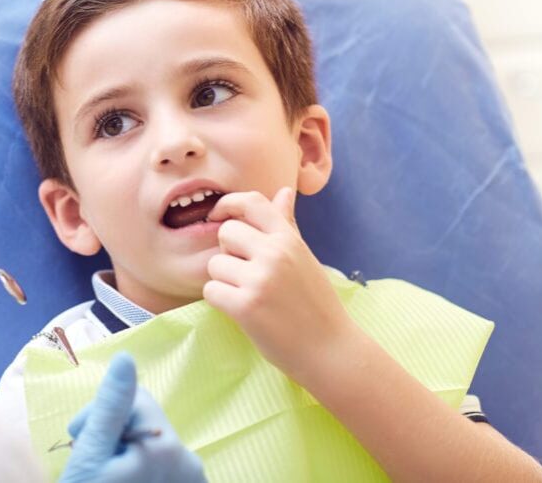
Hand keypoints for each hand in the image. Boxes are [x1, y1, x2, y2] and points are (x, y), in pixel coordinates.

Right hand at [60, 353, 205, 482]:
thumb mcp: (90, 457)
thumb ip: (110, 408)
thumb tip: (126, 359)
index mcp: (166, 445)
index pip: (132, 398)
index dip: (101, 414)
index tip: (82, 442)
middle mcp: (189, 462)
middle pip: (145, 422)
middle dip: (114, 437)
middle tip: (92, 466)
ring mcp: (192, 482)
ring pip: (151, 445)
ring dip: (125, 457)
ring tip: (105, 479)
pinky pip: (163, 468)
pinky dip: (141, 474)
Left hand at [203, 188, 354, 382]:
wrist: (330, 349)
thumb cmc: (317, 304)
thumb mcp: (304, 257)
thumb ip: (286, 225)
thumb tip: (282, 192)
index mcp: (288, 239)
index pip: (251, 202)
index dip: (228, 204)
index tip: (219, 216)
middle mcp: (274, 253)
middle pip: (226, 232)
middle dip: (228, 252)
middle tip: (244, 273)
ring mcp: (259, 279)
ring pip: (215, 264)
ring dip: (223, 280)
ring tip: (247, 295)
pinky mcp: (245, 306)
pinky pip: (211, 290)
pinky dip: (219, 301)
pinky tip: (239, 310)